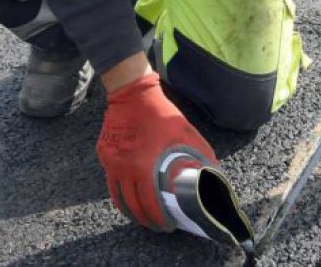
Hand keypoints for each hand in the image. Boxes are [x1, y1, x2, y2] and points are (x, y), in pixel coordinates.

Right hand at [97, 72, 217, 230]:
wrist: (133, 95)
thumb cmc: (162, 114)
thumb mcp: (186, 133)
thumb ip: (201, 154)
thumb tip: (215, 172)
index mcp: (144, 166)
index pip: (150, 204)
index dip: (159, 219)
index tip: (168, 226)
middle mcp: (124, 169)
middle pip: (133, 206)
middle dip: (146, 220)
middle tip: (157, 225)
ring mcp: (111, 163)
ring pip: (118, 198)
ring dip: (131, 212)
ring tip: (143, 218)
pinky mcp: (104, 156)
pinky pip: (110, 183)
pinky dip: (119, 195)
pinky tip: (129, 200)